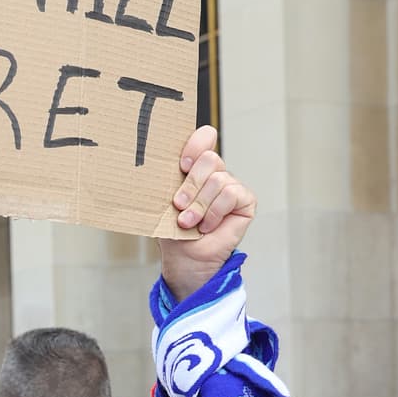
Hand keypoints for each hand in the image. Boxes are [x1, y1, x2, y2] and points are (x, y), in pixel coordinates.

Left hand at [158, 125, 256, 299]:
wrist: (184, 259)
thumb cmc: (173, 231)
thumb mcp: (164, 201)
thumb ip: (167, 179)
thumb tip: (152, 161)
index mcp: (196, 167)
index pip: (204, 137)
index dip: (196, 144)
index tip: (181, 163)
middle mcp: (216, 173)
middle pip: (210, 158)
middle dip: (191, 184)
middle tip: (179, 205)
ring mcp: (232, 186)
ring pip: (219, 179)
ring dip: (199, 205)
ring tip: (188, 222)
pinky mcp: (245, 200)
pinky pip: (230, 194)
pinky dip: (214, 212)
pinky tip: (207, 226)